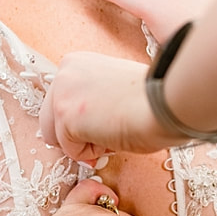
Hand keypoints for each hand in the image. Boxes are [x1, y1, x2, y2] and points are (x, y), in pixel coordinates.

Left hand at [40, 52, 181, 159]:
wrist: (167, 101)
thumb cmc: (151, 97)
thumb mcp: (112, 88)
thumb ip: (91, 100)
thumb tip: (82, 127)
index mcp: (76, 63)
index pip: (60, 103)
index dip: (80, 122)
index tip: (100, 124)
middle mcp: (63, 73)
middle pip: (49, 121)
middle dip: (75, 135)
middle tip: (105, 134)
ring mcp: (61, 95)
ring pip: (56, 138)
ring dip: (83, 144)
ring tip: (112, 133)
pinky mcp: (65, 117)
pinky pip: (71, 151)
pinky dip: (91, 153)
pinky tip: (113, 137)